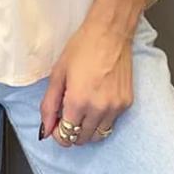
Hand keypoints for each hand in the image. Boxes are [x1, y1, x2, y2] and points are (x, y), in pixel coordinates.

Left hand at [38, 15, 133, 146]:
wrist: (110, 33)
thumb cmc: (81, 49)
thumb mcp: (57, 75)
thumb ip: (49, 105)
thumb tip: (46, 129)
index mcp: (78, 102)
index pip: (66, 136)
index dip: (57, 134)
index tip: (56, 124)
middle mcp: (98, 109)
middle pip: (82, 139)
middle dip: (71, 133)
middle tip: (67, 117)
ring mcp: (115, 108)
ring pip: (98, 135)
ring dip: (87, 130)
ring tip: (82, 113)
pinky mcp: (127, 103)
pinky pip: (111, 123)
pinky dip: (101, 120)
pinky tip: (96, 103)